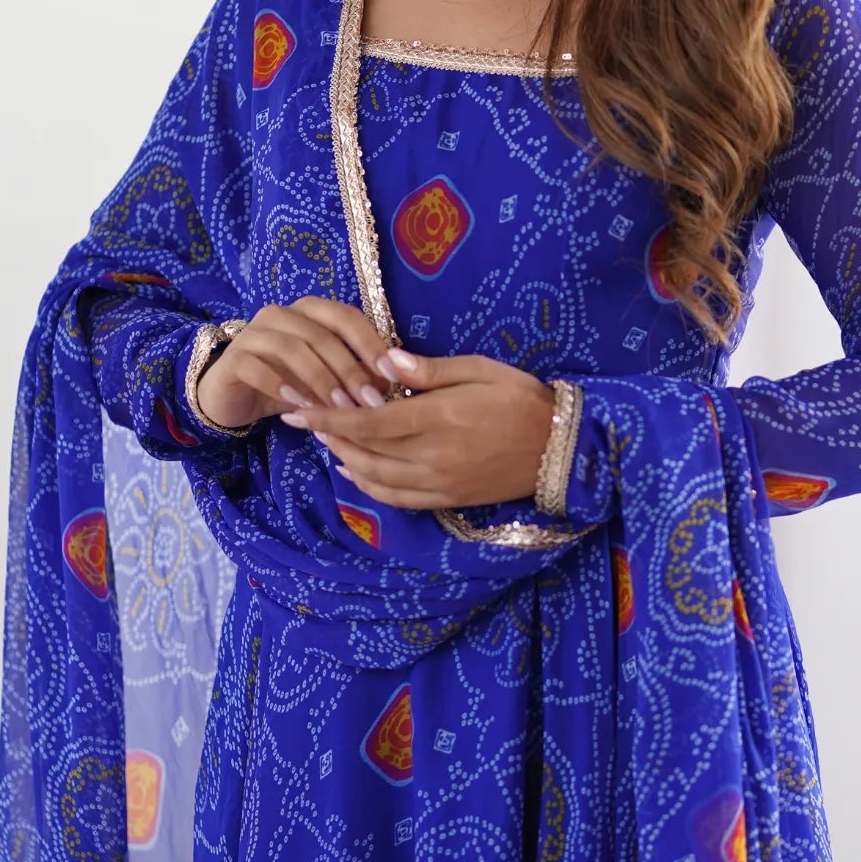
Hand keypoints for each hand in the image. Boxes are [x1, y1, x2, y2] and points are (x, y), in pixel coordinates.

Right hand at [192, 296, 395, 430]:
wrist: (235, 395)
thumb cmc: (288, 382)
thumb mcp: (326, 379)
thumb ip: (354, 375)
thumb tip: (391, 384)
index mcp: (310, 310)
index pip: (346, 317)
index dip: (371, 344)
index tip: (392, 375)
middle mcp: (281, 314)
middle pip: (322, 335)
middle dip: (350, 369)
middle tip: (369, 401)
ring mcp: (254, 333)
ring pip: (292, 348)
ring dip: (320, 379)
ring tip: (340, 408)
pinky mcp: (234, 358)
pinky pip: (258, 367)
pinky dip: (281, 386)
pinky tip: (299, 405)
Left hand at [277, 347, 557, 509]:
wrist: (562, 448)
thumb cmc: (522, 398)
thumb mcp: (481, 370)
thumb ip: (430, 370)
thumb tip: (385, 362)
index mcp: (439, 418)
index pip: (369, 421)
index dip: (328, 416)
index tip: (298, 408)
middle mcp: (433, 456)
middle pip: (365, 450)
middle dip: (328, 434)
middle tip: (303, 416)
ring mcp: (439, 482)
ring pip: (375, 477)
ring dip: (343, 458)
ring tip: (324, 438)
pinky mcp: (447, 499)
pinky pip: (396, 498)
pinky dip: (367, 486)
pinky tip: (352, 470)